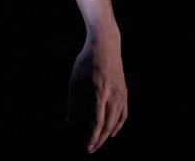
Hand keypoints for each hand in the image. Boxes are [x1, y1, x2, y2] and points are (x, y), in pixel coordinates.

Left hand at [66, 35, 127, 152]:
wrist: (106, 45)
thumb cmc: (86, 61)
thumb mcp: (75, 80)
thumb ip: (72, 102)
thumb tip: (68, 122)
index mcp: (99, 93)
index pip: (97, 122)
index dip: (92, 137)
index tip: (87, 147)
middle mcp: (113, 96)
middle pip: (108, 125)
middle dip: (99, 139)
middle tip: (91, 149)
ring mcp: (121, 94)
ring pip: (117, 121)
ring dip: (108, 134)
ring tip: (99, 142)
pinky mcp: (125, 92)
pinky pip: (124, 113)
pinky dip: (118, 124)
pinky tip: (112, 131)